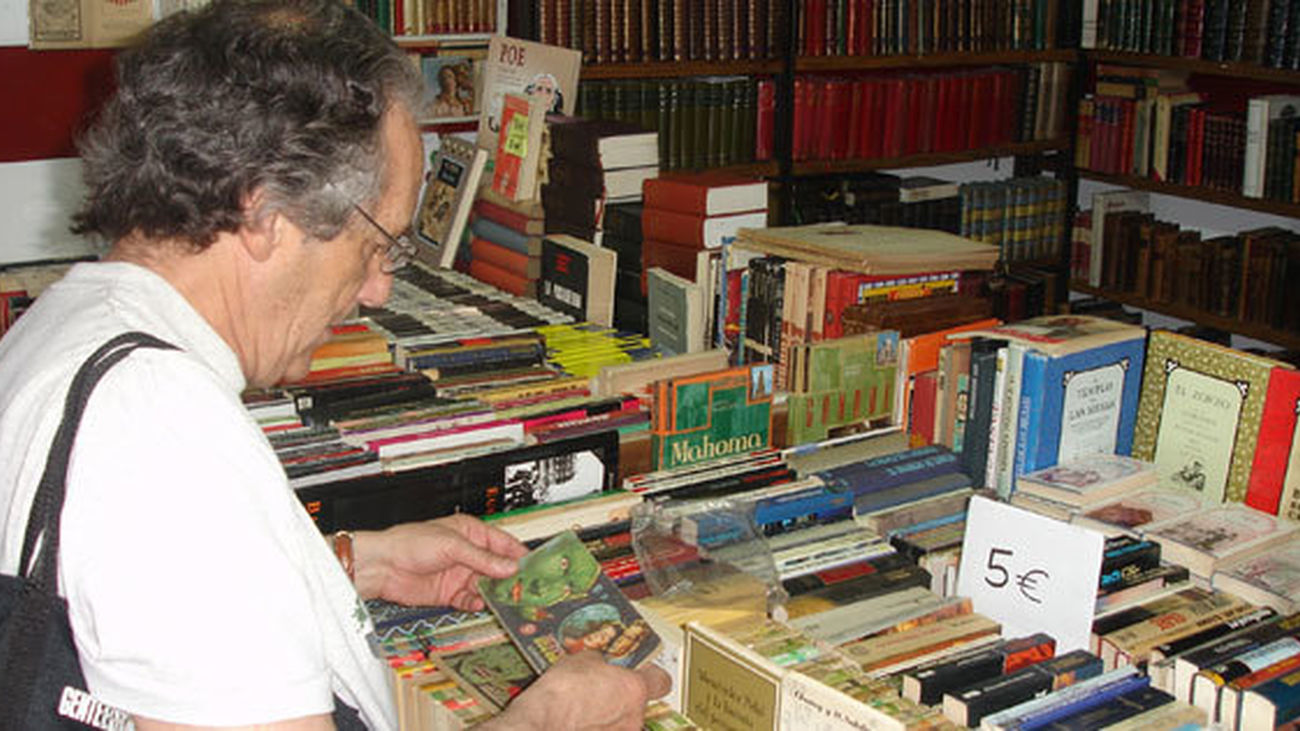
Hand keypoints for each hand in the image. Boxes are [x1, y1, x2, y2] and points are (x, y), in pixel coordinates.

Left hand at [351, 514, 527, 608]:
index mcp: (471, 533)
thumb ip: (483, 559)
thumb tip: (510, 566)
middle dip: (510, 579)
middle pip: (498, 568)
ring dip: (495, 594)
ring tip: (506, 601)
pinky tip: (479, 604)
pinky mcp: (450, 593)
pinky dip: (477, 604)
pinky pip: (471, 600)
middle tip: (525, 590)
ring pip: (487, 586)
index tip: (535, 567)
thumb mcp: (452, 546)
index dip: (519, 555)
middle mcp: (468, 554)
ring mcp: (460, 574)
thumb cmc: (409, 543)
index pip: (503, 544)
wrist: (383, 566)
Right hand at [485, 652, 671, 730]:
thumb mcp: (581, 660)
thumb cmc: (561, 695)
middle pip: (638, 703)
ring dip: (608, 715)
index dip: (650, 674)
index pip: (661, 681)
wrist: (541, 724)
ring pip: (621, 722)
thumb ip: (599, 661)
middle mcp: (633, 717)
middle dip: (622, 696)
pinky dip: (596, 727)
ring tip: (585, 708)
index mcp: (634, 689)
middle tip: (603, 688)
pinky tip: (579, 722)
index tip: (641, 669)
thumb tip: (599, 661)